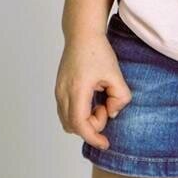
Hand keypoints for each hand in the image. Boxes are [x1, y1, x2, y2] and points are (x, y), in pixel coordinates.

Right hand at [54, 34, 133, 148]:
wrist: (82, 34)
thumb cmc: (97, 51)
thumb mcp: (116, 74)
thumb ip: (119, 97)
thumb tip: (113, 113)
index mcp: (76, 90)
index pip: (80, 124)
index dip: (93, 137)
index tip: (105, 143)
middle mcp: (62, 92)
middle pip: (72, 126)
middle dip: (91, 126)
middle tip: (105, 107)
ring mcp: (58, 91)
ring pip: (67, 120)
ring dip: (84, 120)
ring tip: (99, 102)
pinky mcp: (59, 89)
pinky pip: (66, 111)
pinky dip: (79, 113)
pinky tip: (92, 100)